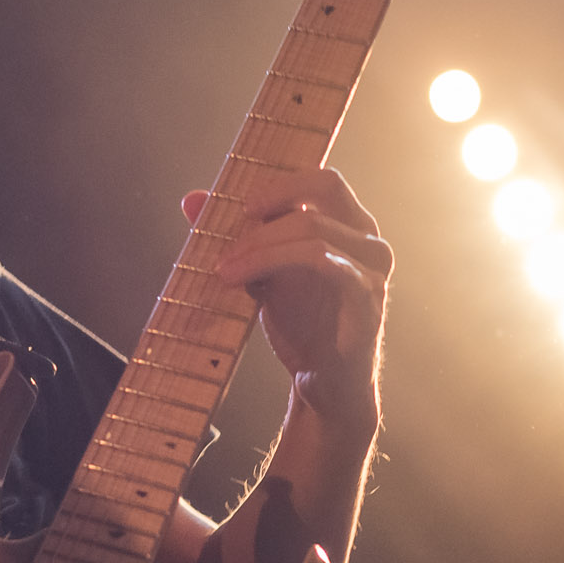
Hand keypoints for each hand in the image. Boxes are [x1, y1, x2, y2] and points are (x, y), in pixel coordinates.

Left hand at [183, 166, 390, 436]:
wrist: (323, 383)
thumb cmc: (302, 322)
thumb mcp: (263, 272)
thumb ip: (236, 235)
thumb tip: (191, 199)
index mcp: (350, 225)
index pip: (323, 179)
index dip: (280, 183)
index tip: (239, 207)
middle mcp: (369, 239)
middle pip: (322, 190)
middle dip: (267, 210)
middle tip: (227, 241)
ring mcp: (372, 267)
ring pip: (313, 228)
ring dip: (260, 245)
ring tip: (225, 270)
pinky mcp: (366, 296)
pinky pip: (324, 261)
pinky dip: (276, 262)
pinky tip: (246, 282)